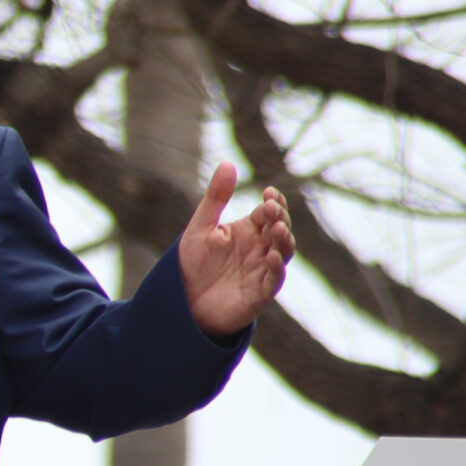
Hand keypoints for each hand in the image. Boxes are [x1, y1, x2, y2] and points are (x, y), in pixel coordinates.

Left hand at [178, 162, 294, 336]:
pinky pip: (273, 279)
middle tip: (272, 209)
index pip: (268, 212)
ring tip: (276, 229)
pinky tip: (269, 256)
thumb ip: (216, 198)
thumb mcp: (201, 227)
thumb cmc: (193, 263)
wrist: (182, 301)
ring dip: (283, 240)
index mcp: (249, 230)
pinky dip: (275, 268)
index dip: (273, 202)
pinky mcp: (259, 292)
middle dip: (279, 218)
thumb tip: (228, 163)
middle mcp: (260, 248)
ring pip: (283, 252)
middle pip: (279, 229)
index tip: (268, 193)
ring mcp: (262, 270)